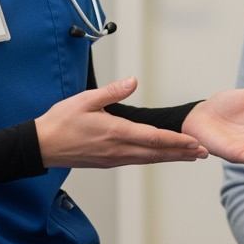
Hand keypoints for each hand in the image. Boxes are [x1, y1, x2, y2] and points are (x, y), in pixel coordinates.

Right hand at [35, 76, 208, 167]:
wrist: (41, 146)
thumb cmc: (60, 122)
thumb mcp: (85, 100)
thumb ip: (112, 91)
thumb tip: (133, 81)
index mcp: (115, 133)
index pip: (154, 138)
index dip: (177, 141)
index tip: (194, 142)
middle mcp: (118, 149)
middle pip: (156, 153)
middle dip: (182, 153)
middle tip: (203, 153)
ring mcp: (113, 158)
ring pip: (148, 159)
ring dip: (170, 158)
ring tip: (189, 156)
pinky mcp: (107, 162)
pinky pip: (136, 161)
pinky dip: (153, 159)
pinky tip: (160, 156)